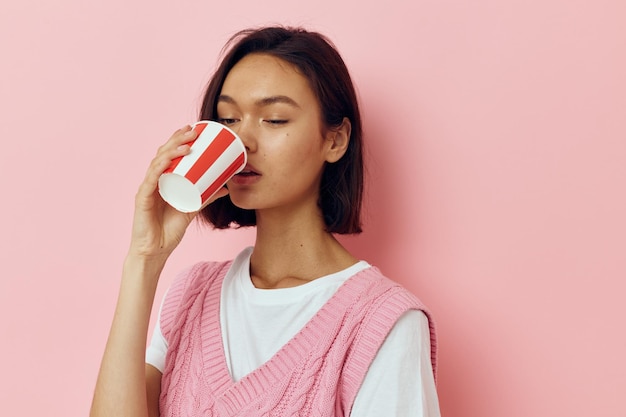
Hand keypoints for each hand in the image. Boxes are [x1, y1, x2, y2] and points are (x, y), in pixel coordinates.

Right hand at [127, 125, 228, 260]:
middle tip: (193, 131)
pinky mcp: (142, 199)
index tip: (193, 129)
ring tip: (188, 144)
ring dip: (172, 150)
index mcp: (162, 179)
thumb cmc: (170, 229)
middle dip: (177, 139)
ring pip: (157, 163)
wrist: (156, 250)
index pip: (168, 154)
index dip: (178, 139)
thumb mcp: (192, 208)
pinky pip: (150, 180)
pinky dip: (159, 168)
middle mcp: (152, 180)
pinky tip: (167, 161)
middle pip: (163, 153)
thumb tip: (225, 187)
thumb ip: (206, 197)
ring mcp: (146, 188)